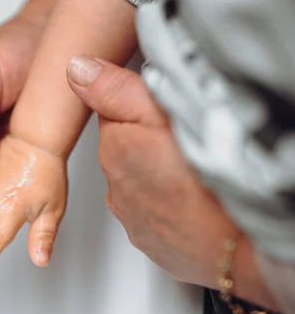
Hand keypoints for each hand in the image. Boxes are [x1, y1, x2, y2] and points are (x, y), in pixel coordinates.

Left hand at [66, 56, 277, 309]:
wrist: (237, 245)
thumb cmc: (202, 178)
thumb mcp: (157, 113)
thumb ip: (114, 89)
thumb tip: (76, 68)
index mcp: (113, 149)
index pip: (112, 115)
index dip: (136, 106)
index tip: (160, 107)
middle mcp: (115, 188)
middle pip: (127, 150)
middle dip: (148, 143)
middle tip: (184, 138)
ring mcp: (135, 220)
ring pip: (143, 183)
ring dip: (161, 176)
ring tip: (193, 171)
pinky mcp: (155, 244)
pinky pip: (159, 216)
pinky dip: (172, 206)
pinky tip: (195, 200)